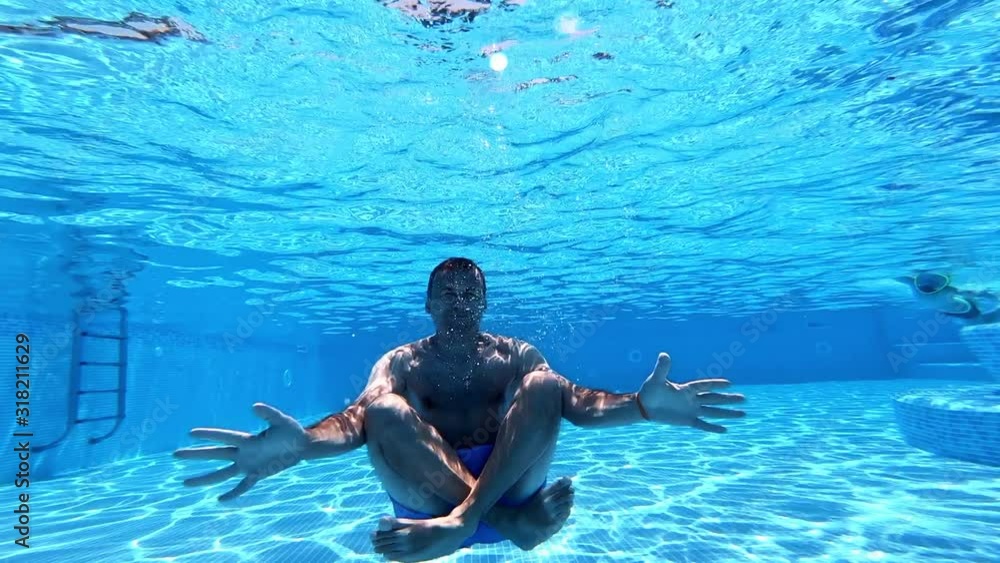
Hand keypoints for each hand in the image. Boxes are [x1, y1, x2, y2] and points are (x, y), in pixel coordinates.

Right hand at [173, 403, 309, 500]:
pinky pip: (242, 486)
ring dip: (204, 478)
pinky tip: (220, 499)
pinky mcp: (257, 474)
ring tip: (184, 482)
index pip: (223, 436)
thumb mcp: (282, 421)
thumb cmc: (291, 431)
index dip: (208, 435)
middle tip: (176, 454)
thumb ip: (269, 414)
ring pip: (221, 473)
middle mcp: (243, 452)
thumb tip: (254, 406)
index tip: (190, 433)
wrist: (302, 446)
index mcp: (247, 439)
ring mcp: (248, 465)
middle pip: (215, 454)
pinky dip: (233, 493)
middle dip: (196, 454)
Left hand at [637, 353, 745, 431]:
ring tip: (743, 414)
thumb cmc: (650, 391)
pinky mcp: (688, 421)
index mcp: (687, 389)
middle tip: (744, 399)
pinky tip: (725, 429)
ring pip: (714, 412)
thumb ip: (662, 369)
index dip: (716, 385)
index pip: (705, 386)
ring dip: (728, 413)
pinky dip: (713, 428)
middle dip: (729, 399)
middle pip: (715, 399)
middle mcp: (693, 399)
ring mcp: (692, 410)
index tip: (729, 384)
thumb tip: (664, 354)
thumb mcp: (656, 380)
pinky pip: (703, 425)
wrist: (645, 407)